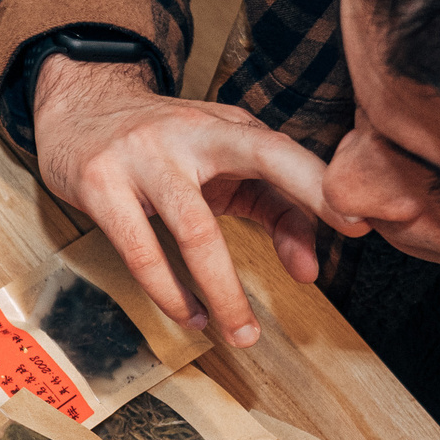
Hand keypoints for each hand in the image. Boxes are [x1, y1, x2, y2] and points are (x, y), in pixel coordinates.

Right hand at [33, 58, 364, 346]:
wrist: (79, 105)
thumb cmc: (164, 144)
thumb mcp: (223, 162)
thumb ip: (275, 208)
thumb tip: (310, 271)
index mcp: (225, 126)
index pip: (282, 151)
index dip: (320, 185)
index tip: (360, 222)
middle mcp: (188, 133)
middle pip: (253, 168)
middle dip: (291, 222)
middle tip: (315, 282)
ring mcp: (140, 157)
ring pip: (194, 230)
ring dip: (222, 290)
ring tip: (240, 334)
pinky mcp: (100, 185)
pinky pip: (142, 252)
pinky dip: (170, 293)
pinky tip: (191, 315)